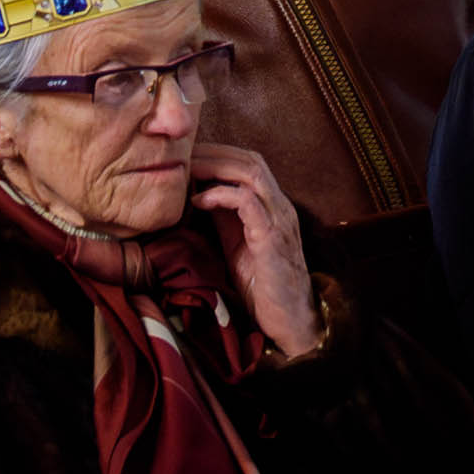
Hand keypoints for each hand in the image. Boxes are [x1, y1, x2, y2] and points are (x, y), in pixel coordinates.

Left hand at [189, 137, 321, 358]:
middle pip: (250, 160)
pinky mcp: (271, 238)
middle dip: (214, 152)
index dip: (219, 153)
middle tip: (182, 155)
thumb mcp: (237, 245)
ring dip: (216, 166)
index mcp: (272, 206)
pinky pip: (248, 203)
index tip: (188, 155)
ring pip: (251, 173)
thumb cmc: (262, 286)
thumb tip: (197, 196)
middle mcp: (280, 206)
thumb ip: (224, 219)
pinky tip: (199, 201)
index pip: (249, 163)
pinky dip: (221, 195)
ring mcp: (279, 220)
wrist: (291, 320)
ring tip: (188, 169)